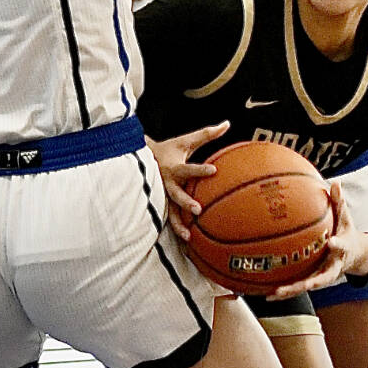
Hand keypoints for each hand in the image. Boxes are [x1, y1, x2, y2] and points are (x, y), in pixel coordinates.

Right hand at [146, 120, 228, 240]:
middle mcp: (167, 184)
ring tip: (189, 235)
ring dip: (178, 224)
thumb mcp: (186, 141)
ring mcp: (162, 197)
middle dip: (186, 202)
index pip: (189, 168)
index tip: (213, 170)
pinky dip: (176, 231)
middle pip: (176, 194)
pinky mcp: (160, 206)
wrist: (141, 158)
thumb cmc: (169, 150)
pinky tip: (187, 243)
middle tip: (198, 209)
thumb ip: (207, 134)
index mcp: (174, 168)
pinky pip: (168, 220)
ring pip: (169, 212)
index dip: (200, 169)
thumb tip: (227, 123)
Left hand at [268, 180, 367, 298]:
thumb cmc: (346, 233)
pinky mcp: (313, 280)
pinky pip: (297, 286)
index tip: (332, 242)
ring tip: (273, 294)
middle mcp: (332, 267)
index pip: (341, 247)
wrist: (355, 256)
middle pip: (320, 278)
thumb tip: (335, 182)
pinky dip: (284, 290)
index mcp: (342, 250)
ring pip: (305, 287)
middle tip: (296, 285)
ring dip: (290, 291)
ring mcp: (321, 276)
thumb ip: (340, 202)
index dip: (337, 245)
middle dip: (308, 283)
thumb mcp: (346, 219)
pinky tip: (267, 294)